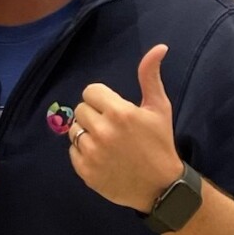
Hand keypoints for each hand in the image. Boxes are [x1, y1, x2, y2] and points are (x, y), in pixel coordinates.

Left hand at [69, 45, 182, 210]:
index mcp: (119, 113)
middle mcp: (102, 131)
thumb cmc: (160, 143)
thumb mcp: (159, 108)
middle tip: (111, 128)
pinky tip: (102, 157)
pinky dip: (83, 153)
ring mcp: (92, 153)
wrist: (161, 186)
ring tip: (106, 142)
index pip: (90, 92)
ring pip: (74, 130)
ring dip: (86, 133)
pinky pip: (72, 151)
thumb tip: (159, 47)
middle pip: (80, 110)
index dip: (102, 99)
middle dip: (94, 115)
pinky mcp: (85, 171)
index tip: (114, 110)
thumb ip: (150, 77)